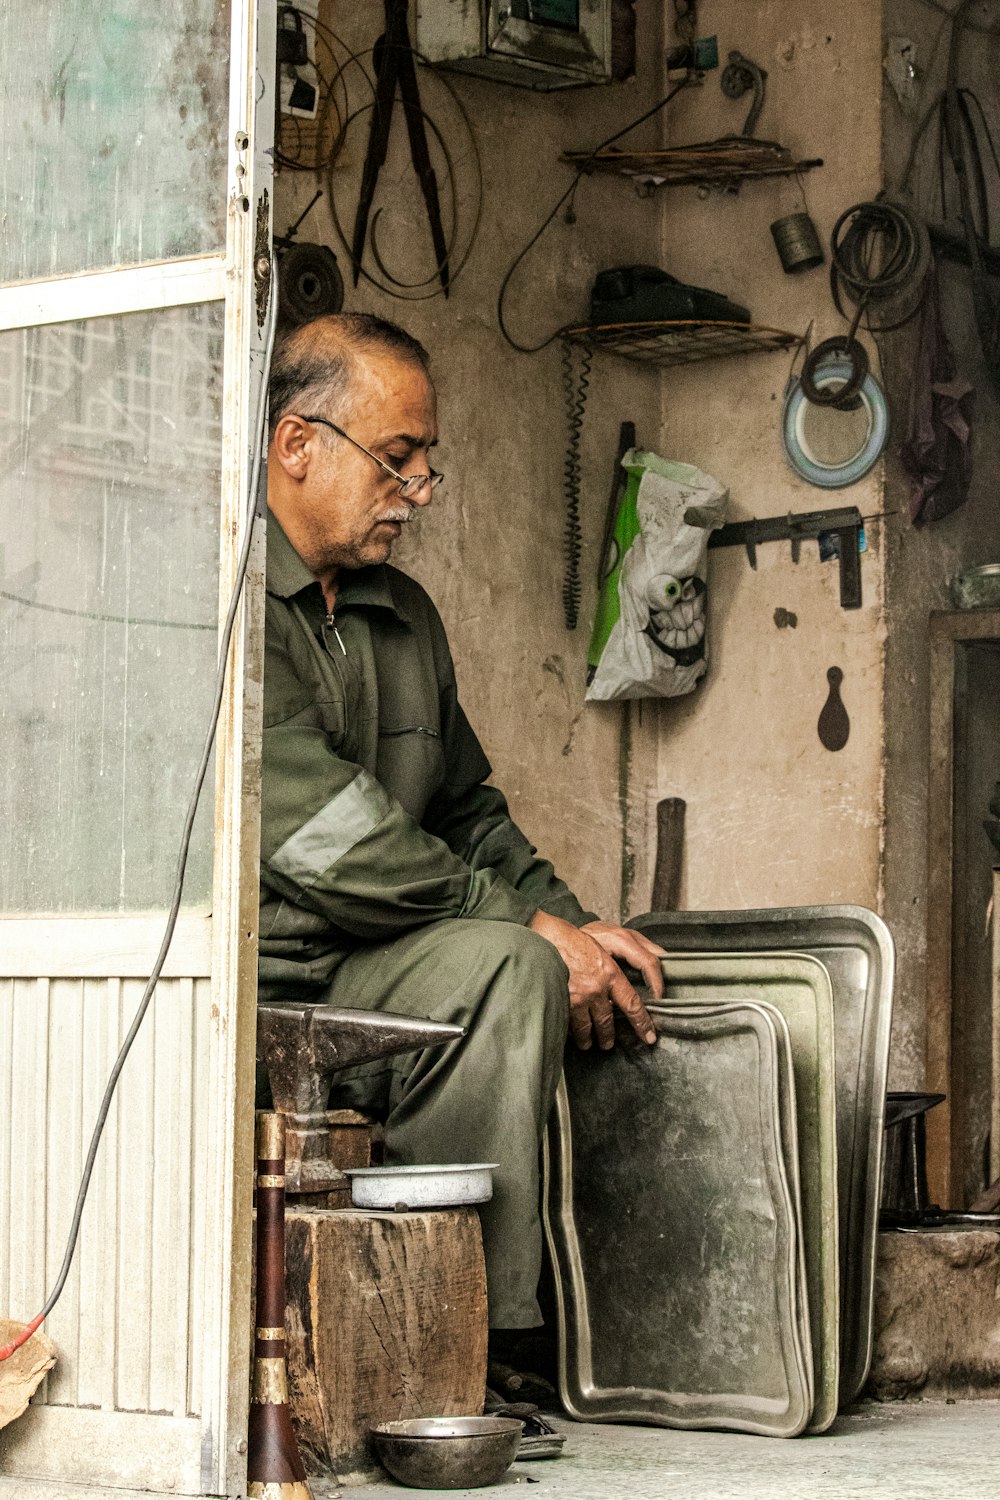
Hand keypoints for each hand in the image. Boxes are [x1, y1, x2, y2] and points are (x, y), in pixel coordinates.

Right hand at [529, 911, 662, 1051]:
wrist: (546, 939)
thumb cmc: (574, 939)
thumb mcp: (605, 946)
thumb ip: (620, 967)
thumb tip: (631, 985)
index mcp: (610, 974)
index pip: (632, 1005)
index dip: (642, 1024)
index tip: (648, 1037)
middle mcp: (595, 989)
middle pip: (607, 1023)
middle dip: (608, 1037)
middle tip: (609, 1044)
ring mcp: (576, 998)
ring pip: (586, 1029)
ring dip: (588, 1038)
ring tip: (589, 1043)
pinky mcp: (560, 1003)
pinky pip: (568, 1025)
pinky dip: (571, 1031)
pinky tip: (571, 1034)